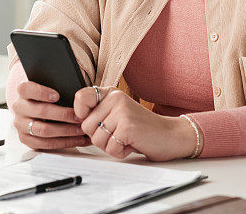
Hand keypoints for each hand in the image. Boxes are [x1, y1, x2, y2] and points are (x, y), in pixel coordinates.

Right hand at [10, 81, 91, 150]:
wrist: (36, 109)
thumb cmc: (47, 97)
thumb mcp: (49, 88)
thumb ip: (57, 87)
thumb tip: (75, 91)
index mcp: (23, 92)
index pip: (26, 89)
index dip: (41, 92)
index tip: (57, 96)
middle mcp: (19, 108)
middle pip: (40, 111)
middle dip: (63, 115)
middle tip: (79, 116)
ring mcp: (21, 125)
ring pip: (43, 130)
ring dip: (65, 131)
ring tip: (80, 129)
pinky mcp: (26, 139)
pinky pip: (45, 144)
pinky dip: (63, 142)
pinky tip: (76, 139)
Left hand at [74, 86, 199, 160]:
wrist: (171, 135)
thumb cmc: (142, 128)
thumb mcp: (118, 114)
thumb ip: (99, 113)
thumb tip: (74, 120)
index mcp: (111, 93)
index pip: (81, 98)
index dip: (81, 114)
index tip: (96, 123)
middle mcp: (115, 97)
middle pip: (86, 126)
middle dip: (100, 137)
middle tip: (118, 135)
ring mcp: (121, 111)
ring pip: (96, 139)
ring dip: (110, 146)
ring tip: (126, 139)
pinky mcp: (127, 126)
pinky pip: (110, 148)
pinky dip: (120, 152)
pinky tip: (132, 143)